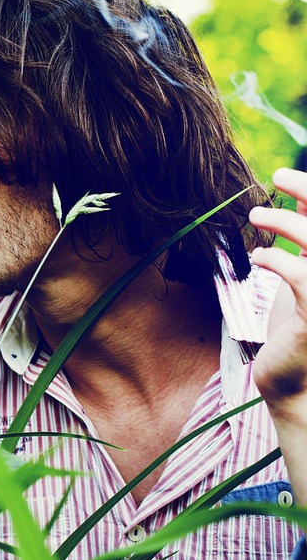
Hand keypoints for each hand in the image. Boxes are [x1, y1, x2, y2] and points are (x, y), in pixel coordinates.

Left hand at [250, 168, 306, 415]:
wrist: (293, 385)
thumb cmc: (299, 331)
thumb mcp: (306, 279)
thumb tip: (300, 200)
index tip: (288, 175)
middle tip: (278, 175)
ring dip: (285, 222)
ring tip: (256, 213)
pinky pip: (302, 275)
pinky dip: (276, 258)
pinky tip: (259, 256)